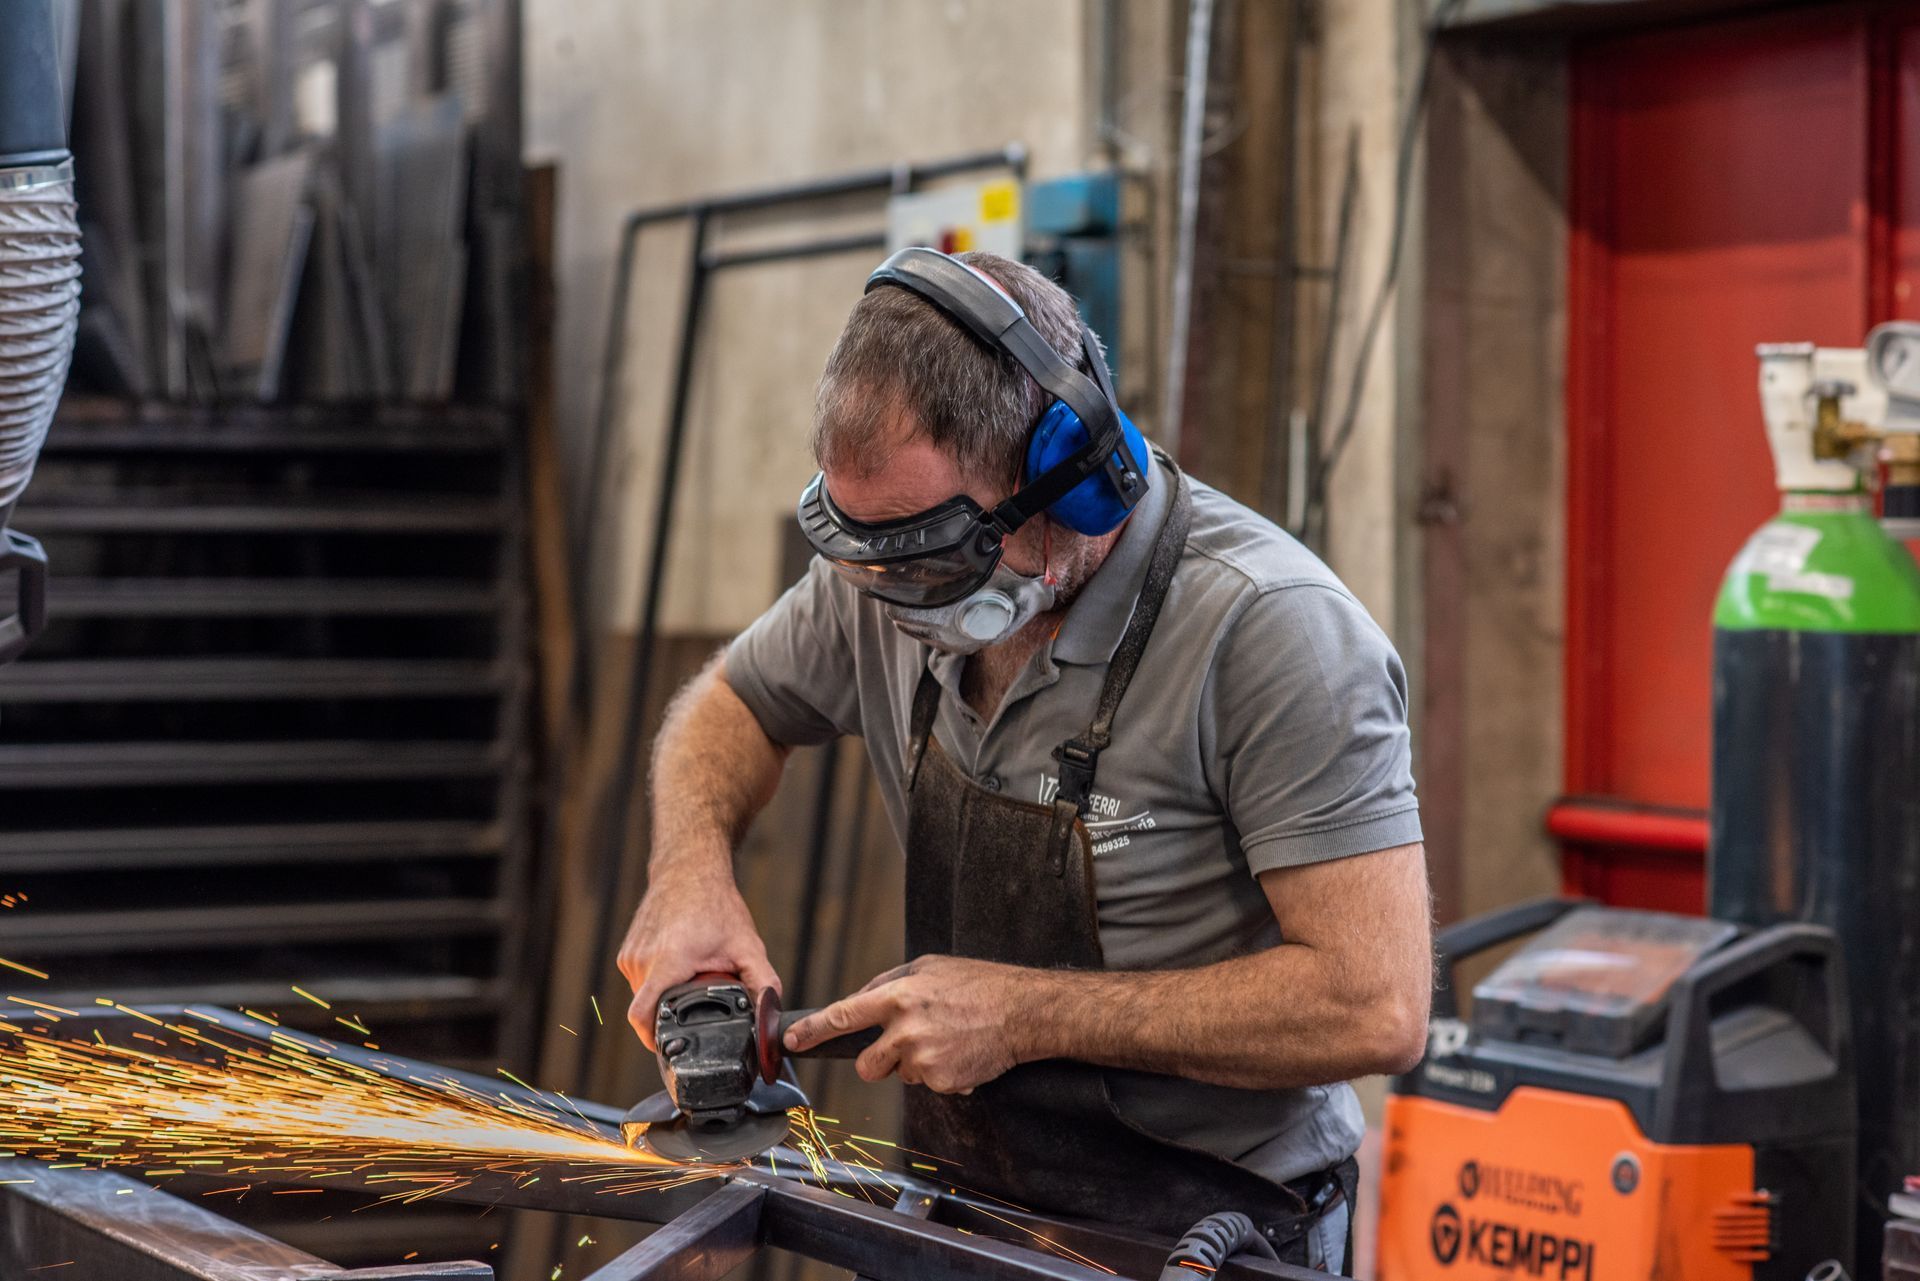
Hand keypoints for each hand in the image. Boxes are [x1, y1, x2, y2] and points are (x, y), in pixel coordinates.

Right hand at [619, 868, 780, 1051]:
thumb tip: (771, 1019)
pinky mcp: (627, 952)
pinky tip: (679, 965)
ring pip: (645, 996)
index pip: (643, 1016)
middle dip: (674, 1015)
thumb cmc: (716, 905)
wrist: (689, 869)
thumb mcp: (747, 947)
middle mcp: (643, 961)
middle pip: (651, 1009)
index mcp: (668, 962)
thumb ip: (763, 984)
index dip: (653, 1041)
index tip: (671, 1050)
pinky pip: (641, 981)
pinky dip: (659, 982)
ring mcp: (631, 956)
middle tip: (699, 1003)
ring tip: (690, 976)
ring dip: (667, 996)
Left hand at [783, 955, 1039, 1093]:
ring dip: (914, 1064)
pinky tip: (961, 1053)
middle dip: (875, 1062)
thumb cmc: (978, 985)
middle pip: (865, 1065)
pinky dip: (940, 1074)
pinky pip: (928, 1084)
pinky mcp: (943, 1082)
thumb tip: (860, 999)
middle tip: (900, 1046)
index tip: (792, 1041)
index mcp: (899, 996)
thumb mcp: (930, 967)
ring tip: (946, 1040)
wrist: (1024, 1013)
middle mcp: (906, 1031)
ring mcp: (924, 1060)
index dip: (813, 1031)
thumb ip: (890, 983)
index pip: (843, 1016)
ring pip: (900, 1074)